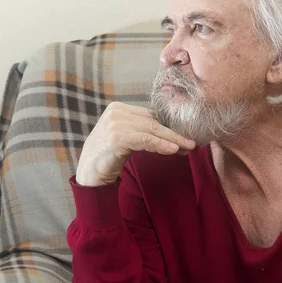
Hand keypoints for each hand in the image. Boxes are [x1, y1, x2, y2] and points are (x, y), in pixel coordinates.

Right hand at [76, 102, 195, 185]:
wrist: (89, 174)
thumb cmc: (109, 157)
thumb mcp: (127, 139)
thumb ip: (143, 131)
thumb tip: (172, 134)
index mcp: (119, 108)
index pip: (151, 115)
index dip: (170, 126)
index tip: (186, 137)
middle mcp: (116, 112)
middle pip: (153, 121)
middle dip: (175, 133)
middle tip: (192, 142)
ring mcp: (115, 124)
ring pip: (152, 130)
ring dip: (172, 140)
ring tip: (188, 147)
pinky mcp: (116, 138)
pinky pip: (145, 140)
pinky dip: (160, 145)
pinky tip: (173, 150)